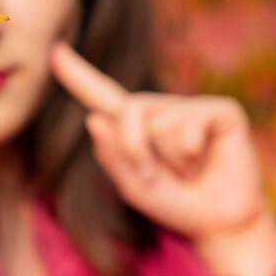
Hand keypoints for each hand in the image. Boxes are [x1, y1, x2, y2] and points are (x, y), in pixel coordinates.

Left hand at [50, 41, 275, 275]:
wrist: (221, 224)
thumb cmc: (176, 203)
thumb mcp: (134, 187)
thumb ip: (112, 156)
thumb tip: (94, 118)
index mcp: (135, 124)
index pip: (101, 95)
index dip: (77, 73)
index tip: (54, 50)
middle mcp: (162, 109)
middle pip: (127, 112)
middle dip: (138, 153)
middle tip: (164, 177)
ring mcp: (192, 107)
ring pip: (158, 126)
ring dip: (170, 161)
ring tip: (191, 171)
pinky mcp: (222, 110)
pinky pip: (187, 129)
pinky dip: (191, 157)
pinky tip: (207, 162)